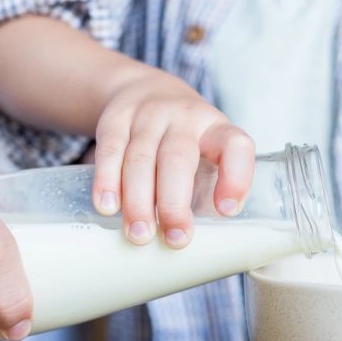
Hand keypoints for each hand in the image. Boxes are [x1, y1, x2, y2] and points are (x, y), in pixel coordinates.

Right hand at [91, 70, 254, 247]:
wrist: (145, 89)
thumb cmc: (183, 139)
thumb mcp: (205, 152)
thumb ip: (206, 189)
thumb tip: (201, 251)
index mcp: (216, 129)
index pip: (235, 146)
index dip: (235, 178)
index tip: (227, 211)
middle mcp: (184, 118)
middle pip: (179, 159)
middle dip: (175, 203)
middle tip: (175, 239)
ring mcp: (148, 116)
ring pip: (141, 158)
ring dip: (138, 201)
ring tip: (139, 234)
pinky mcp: (115, 120)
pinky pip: (109, 150)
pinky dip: (107, 181)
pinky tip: (108, 207)